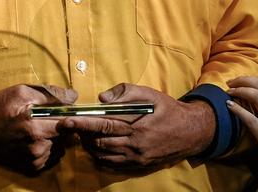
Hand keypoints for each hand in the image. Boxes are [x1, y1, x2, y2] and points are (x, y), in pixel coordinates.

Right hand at [0, 84, 78, 174]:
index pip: (70, 124)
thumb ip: (50, 94)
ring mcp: (33, 159)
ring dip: (56, 137)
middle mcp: (36, 147)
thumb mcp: (22, 91)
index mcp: (35, 127)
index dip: (73, 116)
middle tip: (49, 117)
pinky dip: (48, 147)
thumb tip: (74, 96)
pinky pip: (51, 157)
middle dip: (63, 125)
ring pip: (60, 147)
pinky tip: (35, 138)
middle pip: (67, 136)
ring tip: (40, 128)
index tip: (71, 110)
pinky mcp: (31, 167)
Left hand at [57, 83, 213, 171]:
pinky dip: (99, 158)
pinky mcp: (138, 165)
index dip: (83, 123)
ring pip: (103, 155)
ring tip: (81, 134)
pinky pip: (112, 165)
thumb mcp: (151, 94)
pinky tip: (95, 148)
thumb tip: (102, 99)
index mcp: (136, 126)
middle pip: (99, 142)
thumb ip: (126, 92)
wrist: (190, 132)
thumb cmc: (168, 109)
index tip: (67, 120)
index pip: (103, 124)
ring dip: (89, 146)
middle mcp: (134, 145)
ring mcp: (136, 157)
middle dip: (81, 134)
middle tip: (70, 126)